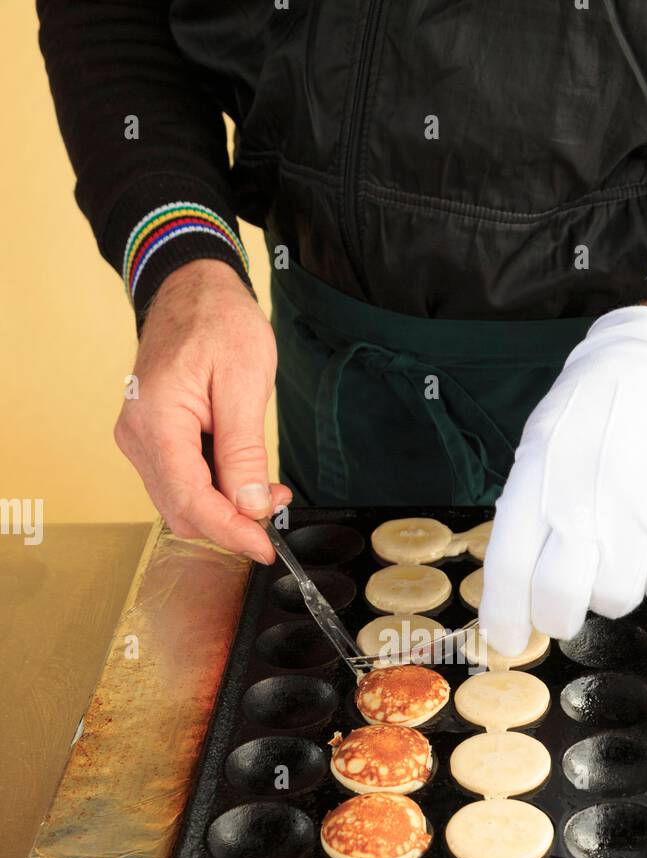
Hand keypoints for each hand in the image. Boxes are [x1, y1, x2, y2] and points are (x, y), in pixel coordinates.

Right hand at [114, 260, 289, 561]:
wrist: (191, 288)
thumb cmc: (217, 321)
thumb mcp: (245, 382)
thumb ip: (244, 451)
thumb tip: (249, 506)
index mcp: (157, 422)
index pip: (191, 502)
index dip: (231, 533)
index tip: (265, 547)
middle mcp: (137, 437)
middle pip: (183, 512)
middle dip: (231, 523)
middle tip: (275, 508)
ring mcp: (139, 440)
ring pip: (181, 503)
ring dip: (225, 509)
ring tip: (265, 489)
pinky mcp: (150, 439)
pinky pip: (181, 483)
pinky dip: (214, 491)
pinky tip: (242, 477)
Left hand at [479, 304, 646, 654]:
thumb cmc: (594, 415)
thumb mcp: (540, 449)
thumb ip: (526, 518)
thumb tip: (515, 594)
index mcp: (536, 482)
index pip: (508, 570)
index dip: (504, 619)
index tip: (506, 643)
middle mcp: (585, 503)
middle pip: (560, 603)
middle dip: (558, 616)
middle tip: (566, 602)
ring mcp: (641, 515)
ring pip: (616, 601)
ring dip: (613, 587)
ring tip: (622, 544)